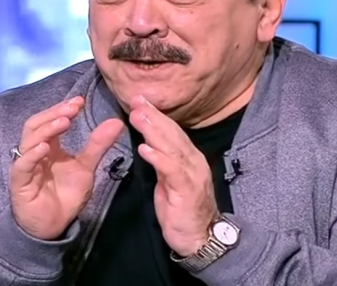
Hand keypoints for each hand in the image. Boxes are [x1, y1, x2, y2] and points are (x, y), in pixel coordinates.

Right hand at [10, 96, 124, 239]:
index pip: (51, 120)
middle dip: (54, 113)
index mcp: (48, 145)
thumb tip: (117, 122)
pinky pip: (22, 165)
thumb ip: (98, 145)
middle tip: (73, 107)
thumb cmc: (65, 195)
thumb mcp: (86, 167)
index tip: (80, 101)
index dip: (63, 108)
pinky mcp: (20, 182)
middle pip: (37, 124)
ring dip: (46, 129)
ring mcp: (26, 165)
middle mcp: (34, 151)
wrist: (53, 226)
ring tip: (64, 121)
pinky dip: (32, 154)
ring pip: (28, 140)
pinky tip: (45, 147)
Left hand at [128, 95, 218, 256]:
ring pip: (172, 147)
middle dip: (154, 116)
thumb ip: (162, 162)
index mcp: (189, 158)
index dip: (156, 115)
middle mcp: (193, 161)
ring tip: (138, 117)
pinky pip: (171, 170)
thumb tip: (149, 143)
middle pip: (172, 133)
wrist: (199, 238)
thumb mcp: (169, 182)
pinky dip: (158, 157)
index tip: (140, 100)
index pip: (172, 131)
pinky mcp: (187, 190)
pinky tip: (144, 148)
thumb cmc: (182, 210)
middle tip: (137, 100)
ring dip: (153, 131)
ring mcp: (192, 175)